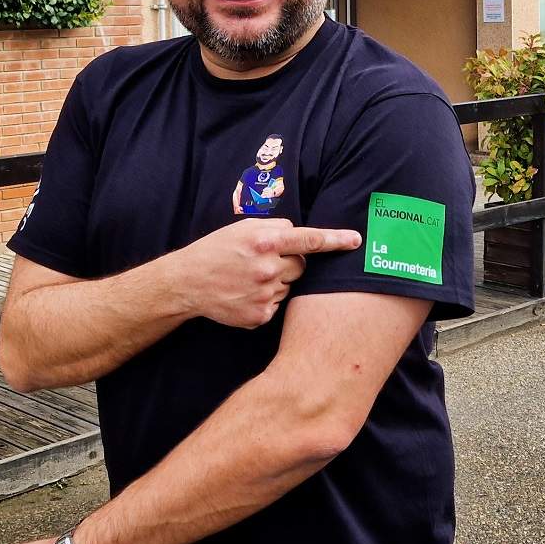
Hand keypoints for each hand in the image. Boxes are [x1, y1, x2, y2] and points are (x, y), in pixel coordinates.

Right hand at [167, 219, 361, 328]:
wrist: (188, 282)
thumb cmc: (216, 250)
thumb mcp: (242, 228)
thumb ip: (275, 228)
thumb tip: (299, 235)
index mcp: (265, 242)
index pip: (309, 240)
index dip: (335, 239)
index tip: (356, 240)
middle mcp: (267, 268)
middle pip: (300, 266)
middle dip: (289, 263)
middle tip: (263, 262)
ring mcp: (264, 294)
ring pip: (289, 287)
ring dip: (276, 281)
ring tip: (248, 278)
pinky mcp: (260, 315)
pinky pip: (278, 305)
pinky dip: (266, 299)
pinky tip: (246, 294)